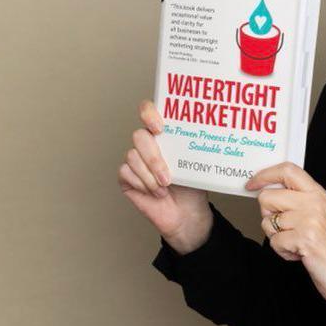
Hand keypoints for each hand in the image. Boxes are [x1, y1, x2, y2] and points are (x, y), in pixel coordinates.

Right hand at [118, 99, 210, 251]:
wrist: (186, 214)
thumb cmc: (192, 187)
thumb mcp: (195, 164)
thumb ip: (189, 147)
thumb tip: (199, 135)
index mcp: (164, 134)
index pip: (149, 111)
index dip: (149, 113)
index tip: (159, 128)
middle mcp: (147, 143)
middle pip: (139, 136)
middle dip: (154, 158)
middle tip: (167, 176)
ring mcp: (135, 160)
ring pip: (132, 156)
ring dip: (150, 176)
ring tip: (165, 188)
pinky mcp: (126, 177)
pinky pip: (126, 172)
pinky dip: (142, 184)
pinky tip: (154, 193)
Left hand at [244, 162, 325, 308]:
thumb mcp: (321, 214)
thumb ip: (300, 200)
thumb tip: (270, 194)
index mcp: (318, 193)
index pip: (287, 170)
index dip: (264, 175)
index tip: (252, 184)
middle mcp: (313, 202)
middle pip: (267, 197)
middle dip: (267, 215)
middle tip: (283, 227)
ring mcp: (309, 219)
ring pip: (268, 221)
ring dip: (276, 237)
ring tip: (296, 242)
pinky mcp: (304, 238)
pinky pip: (274, 242)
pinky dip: (283, 251)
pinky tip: (299, 253)